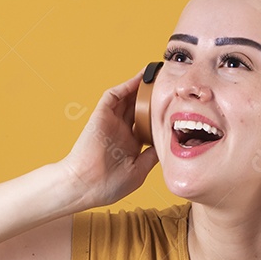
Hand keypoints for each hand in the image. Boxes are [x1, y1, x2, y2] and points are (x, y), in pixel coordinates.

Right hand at [59, 70, 158, 208]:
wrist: (84, 185)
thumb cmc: (108, 185)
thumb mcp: (139, 171)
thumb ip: (152, 155)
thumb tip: (169, 143)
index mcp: (130, 145)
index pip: (148, 124)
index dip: (160, 115)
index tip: (176, 107)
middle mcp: (121, 131)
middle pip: (139, 108)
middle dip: (153, 97)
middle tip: (169, 85)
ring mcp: (111, 122)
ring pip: (128, 98)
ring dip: (141, 86)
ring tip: (158, 74)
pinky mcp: (101, 115)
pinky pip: (114, 95)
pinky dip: (126, 85)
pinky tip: (141, 77)